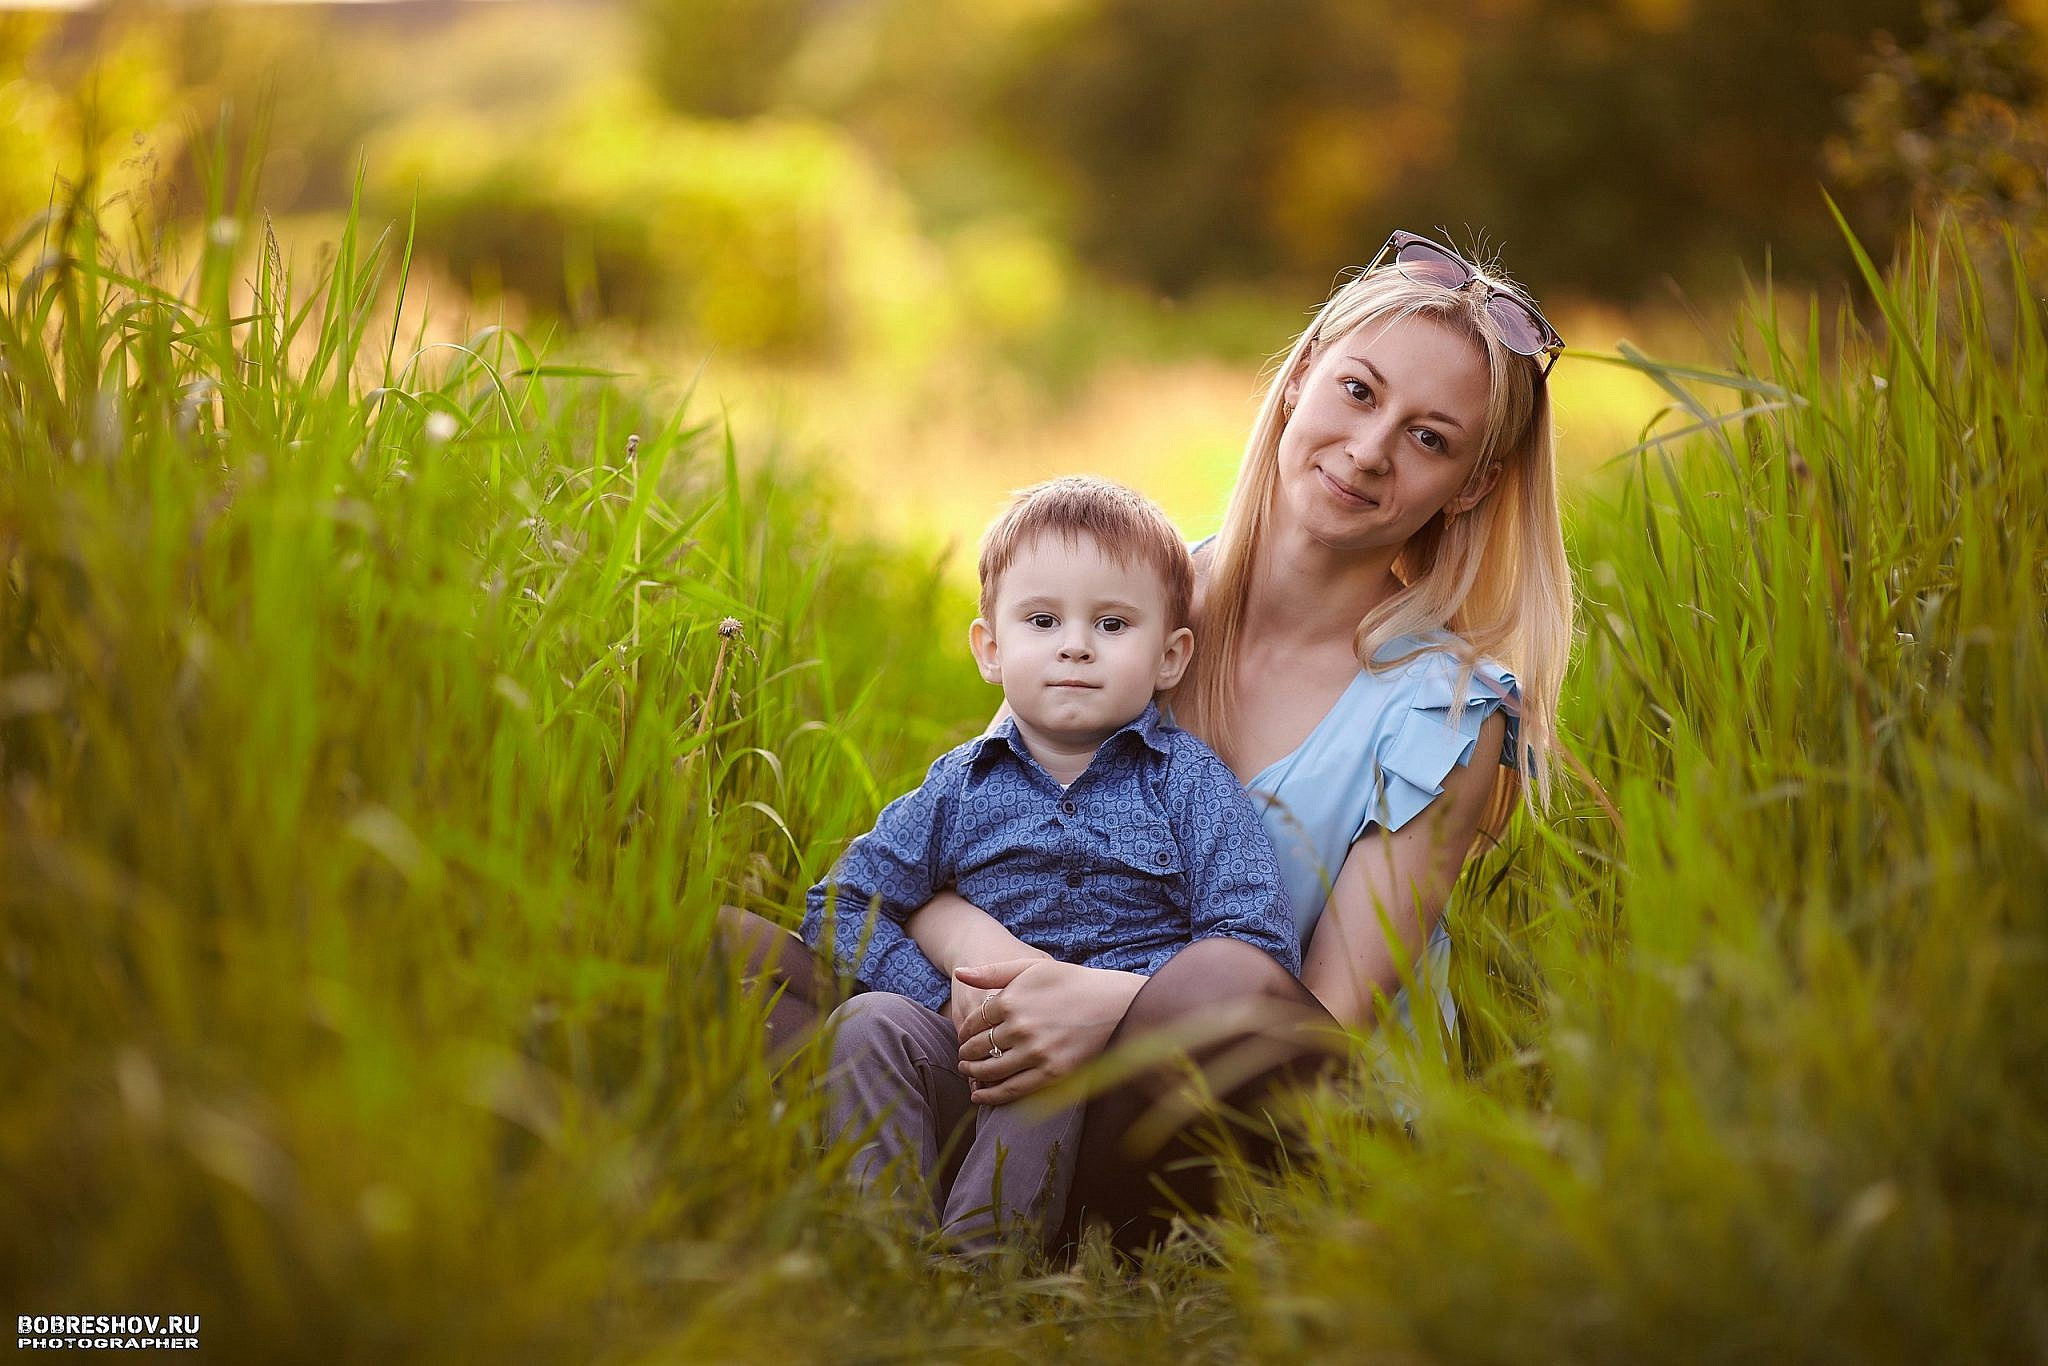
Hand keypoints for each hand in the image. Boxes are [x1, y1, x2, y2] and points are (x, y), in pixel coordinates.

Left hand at [952, 958, 1145, 1105]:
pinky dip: (991, 1096)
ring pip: (991, 1070)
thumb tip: (958, 973)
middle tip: (963, 1058)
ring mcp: (1036, 1052)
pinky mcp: (1052, 1073)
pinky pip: (1012, 1089)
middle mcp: (1020, 1027)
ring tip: (969, 1073)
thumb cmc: (1072, 982)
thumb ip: (993, 972)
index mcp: (1011, 1000)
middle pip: (978, 1047)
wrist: (1115, 1004)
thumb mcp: (1032, 966)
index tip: (964, 1037)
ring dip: (974, 1075)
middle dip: (966, 1054)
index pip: (973, 1022)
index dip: (964, 1032)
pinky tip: (980, 1096)